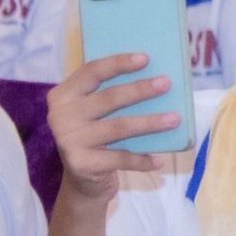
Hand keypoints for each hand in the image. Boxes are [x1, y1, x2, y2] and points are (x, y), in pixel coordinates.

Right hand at [47, 54, 176, 212]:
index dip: (118, 63)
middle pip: (109, 98)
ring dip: (150, 123)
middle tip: (166, 84)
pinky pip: (119, 158)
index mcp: (64, 95)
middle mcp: (61, 115)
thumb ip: (112, 93)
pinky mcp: (81, 164)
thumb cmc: (97, 133)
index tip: (145, 58)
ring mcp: (69, 140)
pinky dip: (142, 159)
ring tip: (175, 119)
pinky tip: (159, 160)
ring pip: (118, 127)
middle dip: (140, 90)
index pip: (92, 72)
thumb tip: (155, 76)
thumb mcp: (96, 111)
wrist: (83, 177)